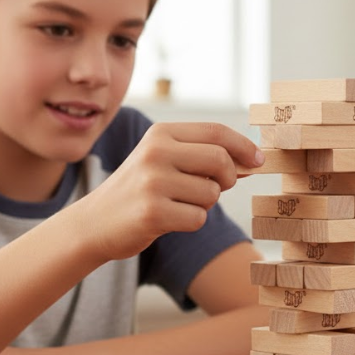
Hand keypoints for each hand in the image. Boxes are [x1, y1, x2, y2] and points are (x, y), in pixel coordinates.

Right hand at [79, 122, 263, 262]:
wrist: (94, 222)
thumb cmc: (139, 190)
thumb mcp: (166, 161)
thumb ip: (206, 158)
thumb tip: (254, 160)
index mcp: (160, 133)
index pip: (216, 132)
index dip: (244, 146)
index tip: (259, 160)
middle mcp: (156, 152)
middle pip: (221, 160)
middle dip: (228, 178)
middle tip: (215, 187)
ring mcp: (153, 182)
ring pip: (212, 193)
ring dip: (204, 203)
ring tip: (177, 203)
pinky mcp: (152, 212)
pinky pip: (198, 218)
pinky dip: (191, 222)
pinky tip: (169, 219)